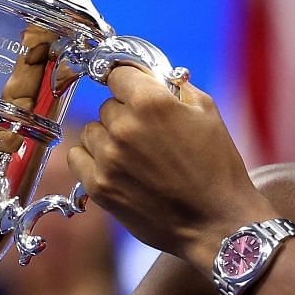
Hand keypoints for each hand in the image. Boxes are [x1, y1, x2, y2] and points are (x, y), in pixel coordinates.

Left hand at [64, 67, 273, 268]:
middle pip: (107, 105)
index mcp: (152, 102)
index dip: (130, 82)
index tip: (135, 91)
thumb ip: (174, 85)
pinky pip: (76, 157)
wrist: (217, 221)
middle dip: (126, 114)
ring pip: (91, 130)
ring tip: (137, 157)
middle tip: (151, 136)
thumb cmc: (218, 167)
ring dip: (109, 138)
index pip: (118, 73)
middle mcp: (125, 127)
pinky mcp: (98, 186)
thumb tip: (149, 75)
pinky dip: (92, 159)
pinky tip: (117, 168)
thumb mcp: (207, 111)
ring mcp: (108, 158)